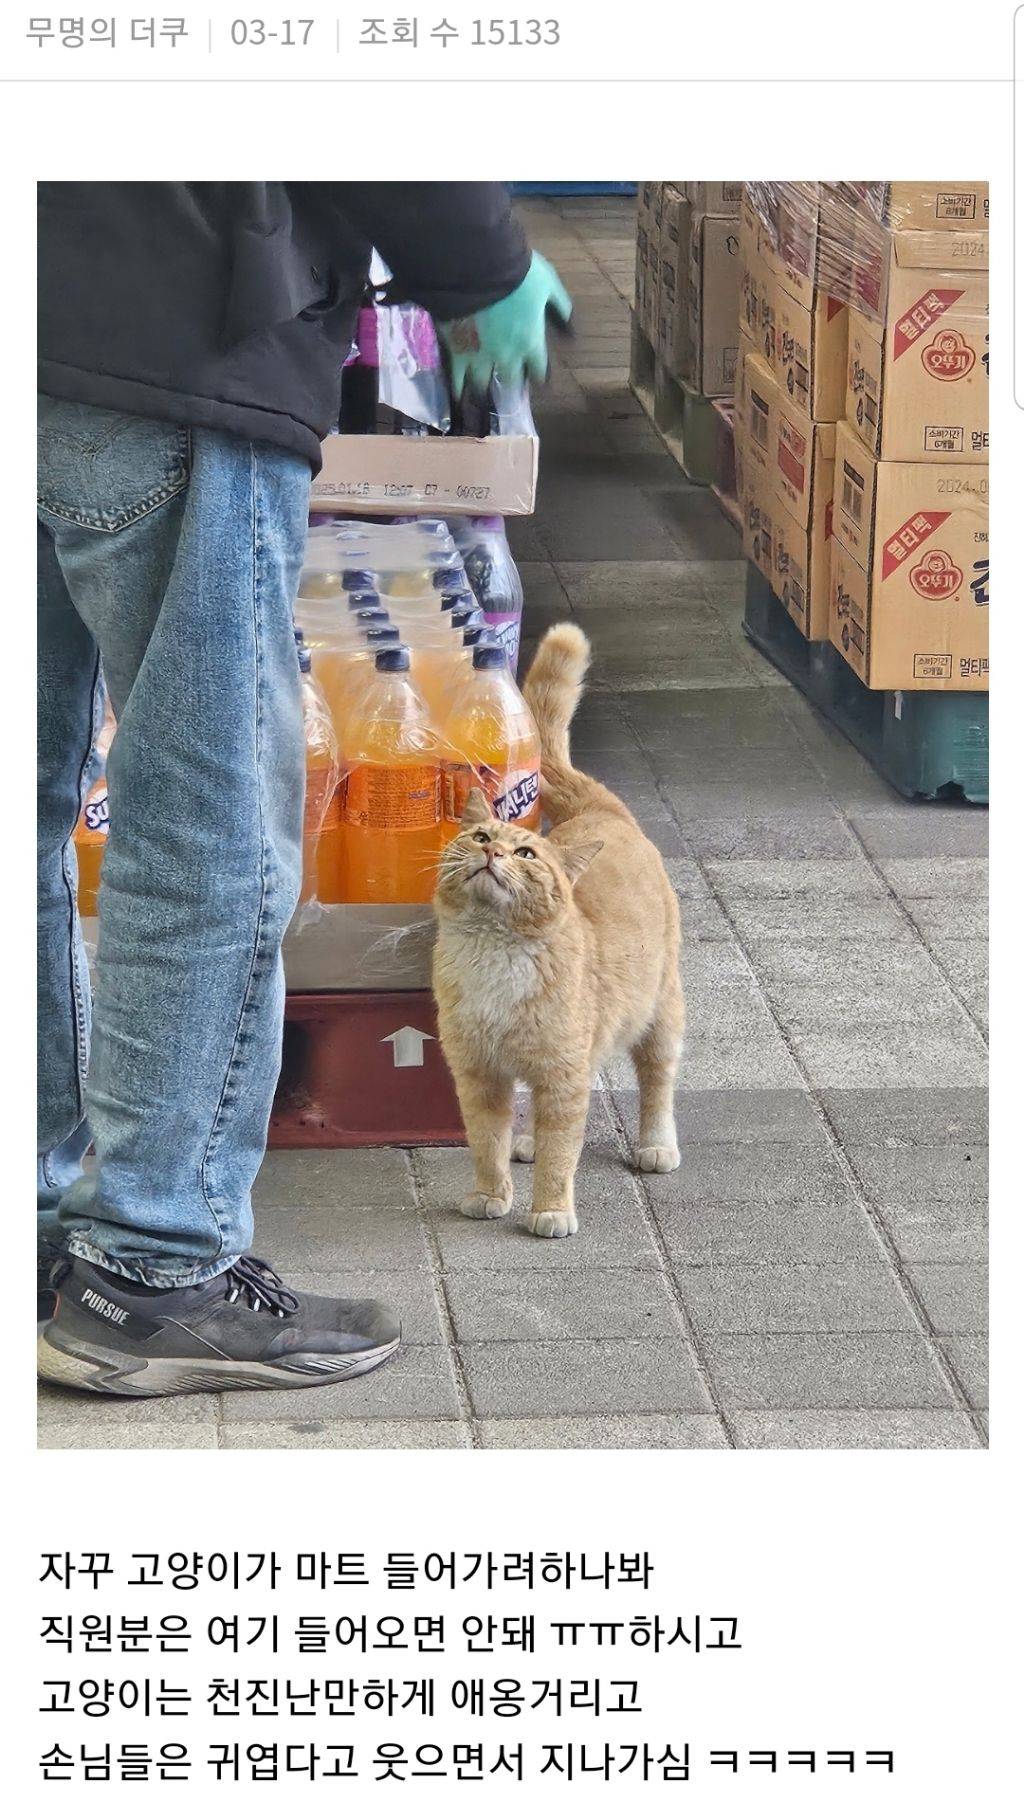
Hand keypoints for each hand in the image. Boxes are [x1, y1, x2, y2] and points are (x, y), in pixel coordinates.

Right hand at [438, 252, 572, 396]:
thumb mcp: (548, 284)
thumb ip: (560, 306)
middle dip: (512, 383)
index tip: (537, 377)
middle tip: (508, 385)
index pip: (539, 371)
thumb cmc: (518, 273)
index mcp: (531, 342)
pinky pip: (457, 377)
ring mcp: (481, 357)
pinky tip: (456, 393)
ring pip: (483, 383)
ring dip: (483, 388)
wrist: (479, 267)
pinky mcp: (457, 353)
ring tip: (480, 395)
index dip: (539, 375)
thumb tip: (571, 329)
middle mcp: (507, 356)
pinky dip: (457, 386)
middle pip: (512, 380)